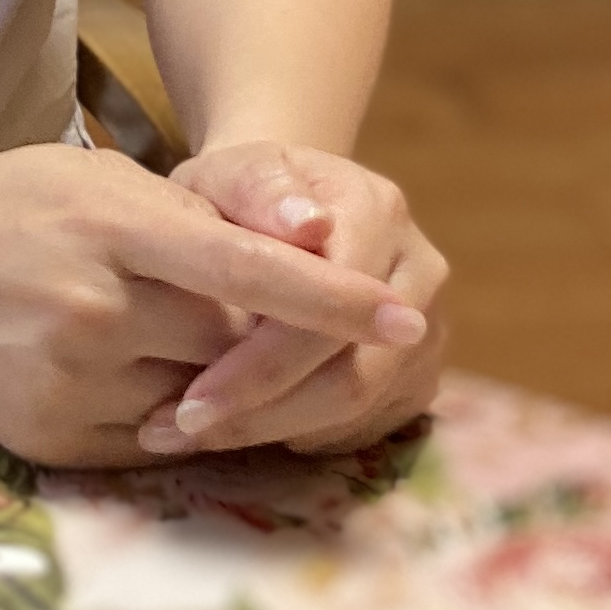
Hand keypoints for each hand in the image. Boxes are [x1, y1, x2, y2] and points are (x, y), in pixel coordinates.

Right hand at [0, 143, 432, 469]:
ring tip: (185, 347)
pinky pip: (156, 443)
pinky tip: (149, 384)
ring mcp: (75, 380)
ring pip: (202, 401)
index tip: (402, 316)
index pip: (248, 269)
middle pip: (236, 344)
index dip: (333, 299)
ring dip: (219, 382)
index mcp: (113, 224)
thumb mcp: (89, 181)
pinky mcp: (57, 439)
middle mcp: (99, 306)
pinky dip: (173, 418)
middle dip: (268, 341)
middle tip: (277, 329)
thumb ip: (187, 219)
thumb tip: (300, 251)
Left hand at [144, 144, 446, 455]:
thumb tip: (310, 224)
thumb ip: (260, 190)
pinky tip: (242, 427)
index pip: (330, 309)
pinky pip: (368, 425)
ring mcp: (429, 327)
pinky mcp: (420, 371)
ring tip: (194, 435)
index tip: (186, 404)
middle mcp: (420, 270)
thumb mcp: (230, 173)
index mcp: (377, 210)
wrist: (287, 206)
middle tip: (181, 433)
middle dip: (262, 414)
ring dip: (274, 431)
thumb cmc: (242, 192)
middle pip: (353, 374)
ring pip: (360, 410)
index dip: (259, 364)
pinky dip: (301, 434)